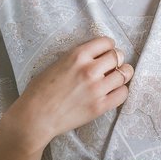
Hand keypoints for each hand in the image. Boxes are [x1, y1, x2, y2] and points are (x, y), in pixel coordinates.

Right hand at [7, 35, 133, 150]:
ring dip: (122, 74)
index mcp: (77, 55)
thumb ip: (78, 58)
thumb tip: (95, 56)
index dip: (108, 47)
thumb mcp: (57, 63)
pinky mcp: (100, 106)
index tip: (106, 52)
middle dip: (117, 59)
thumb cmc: (40, 91)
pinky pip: (123, 94)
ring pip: (124, 74)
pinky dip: (121, 90)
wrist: (36, 116)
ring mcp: (97, 89)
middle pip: (118, 56)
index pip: (106, 42)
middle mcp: (90, 69)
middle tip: (112, 66)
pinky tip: (114, 91)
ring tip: (116, 78)